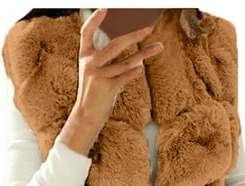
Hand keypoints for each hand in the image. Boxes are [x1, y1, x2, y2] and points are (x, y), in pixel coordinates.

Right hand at [76, 8, 164, 125]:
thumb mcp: (97, 74)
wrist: (86, 115)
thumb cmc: (94, 93)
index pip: (86, 32)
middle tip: (148, 29)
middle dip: (134, 35)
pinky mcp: (107, 88)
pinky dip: (133, 72)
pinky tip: (141, 68)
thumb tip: (135, 53)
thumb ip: (110, 62)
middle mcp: (90, 64)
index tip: (105, 8)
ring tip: (159, 47)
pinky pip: (124, 77)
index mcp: (84, 56)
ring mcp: (98, 76)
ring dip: (144, 54)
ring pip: (125, 62)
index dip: (94, 19)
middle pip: (115, 44)